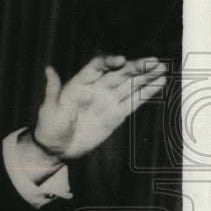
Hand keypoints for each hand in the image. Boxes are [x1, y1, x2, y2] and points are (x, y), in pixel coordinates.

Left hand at [31, 55, 168, 161]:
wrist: (57, 149)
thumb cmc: (48, 128)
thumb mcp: (48, 109)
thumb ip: (52, 89)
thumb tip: (48, 68)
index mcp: (79, 84)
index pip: (97, 67)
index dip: (109, 61)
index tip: (122, 60)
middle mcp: (96, 89)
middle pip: (118, 73)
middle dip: (136, 67)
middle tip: (154, 61)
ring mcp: (107, 101)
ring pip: (129, 85)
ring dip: (145, 76)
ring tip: (162, 68)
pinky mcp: (116, 115)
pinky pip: (134, 101)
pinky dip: (147, 92)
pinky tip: (159, 83)